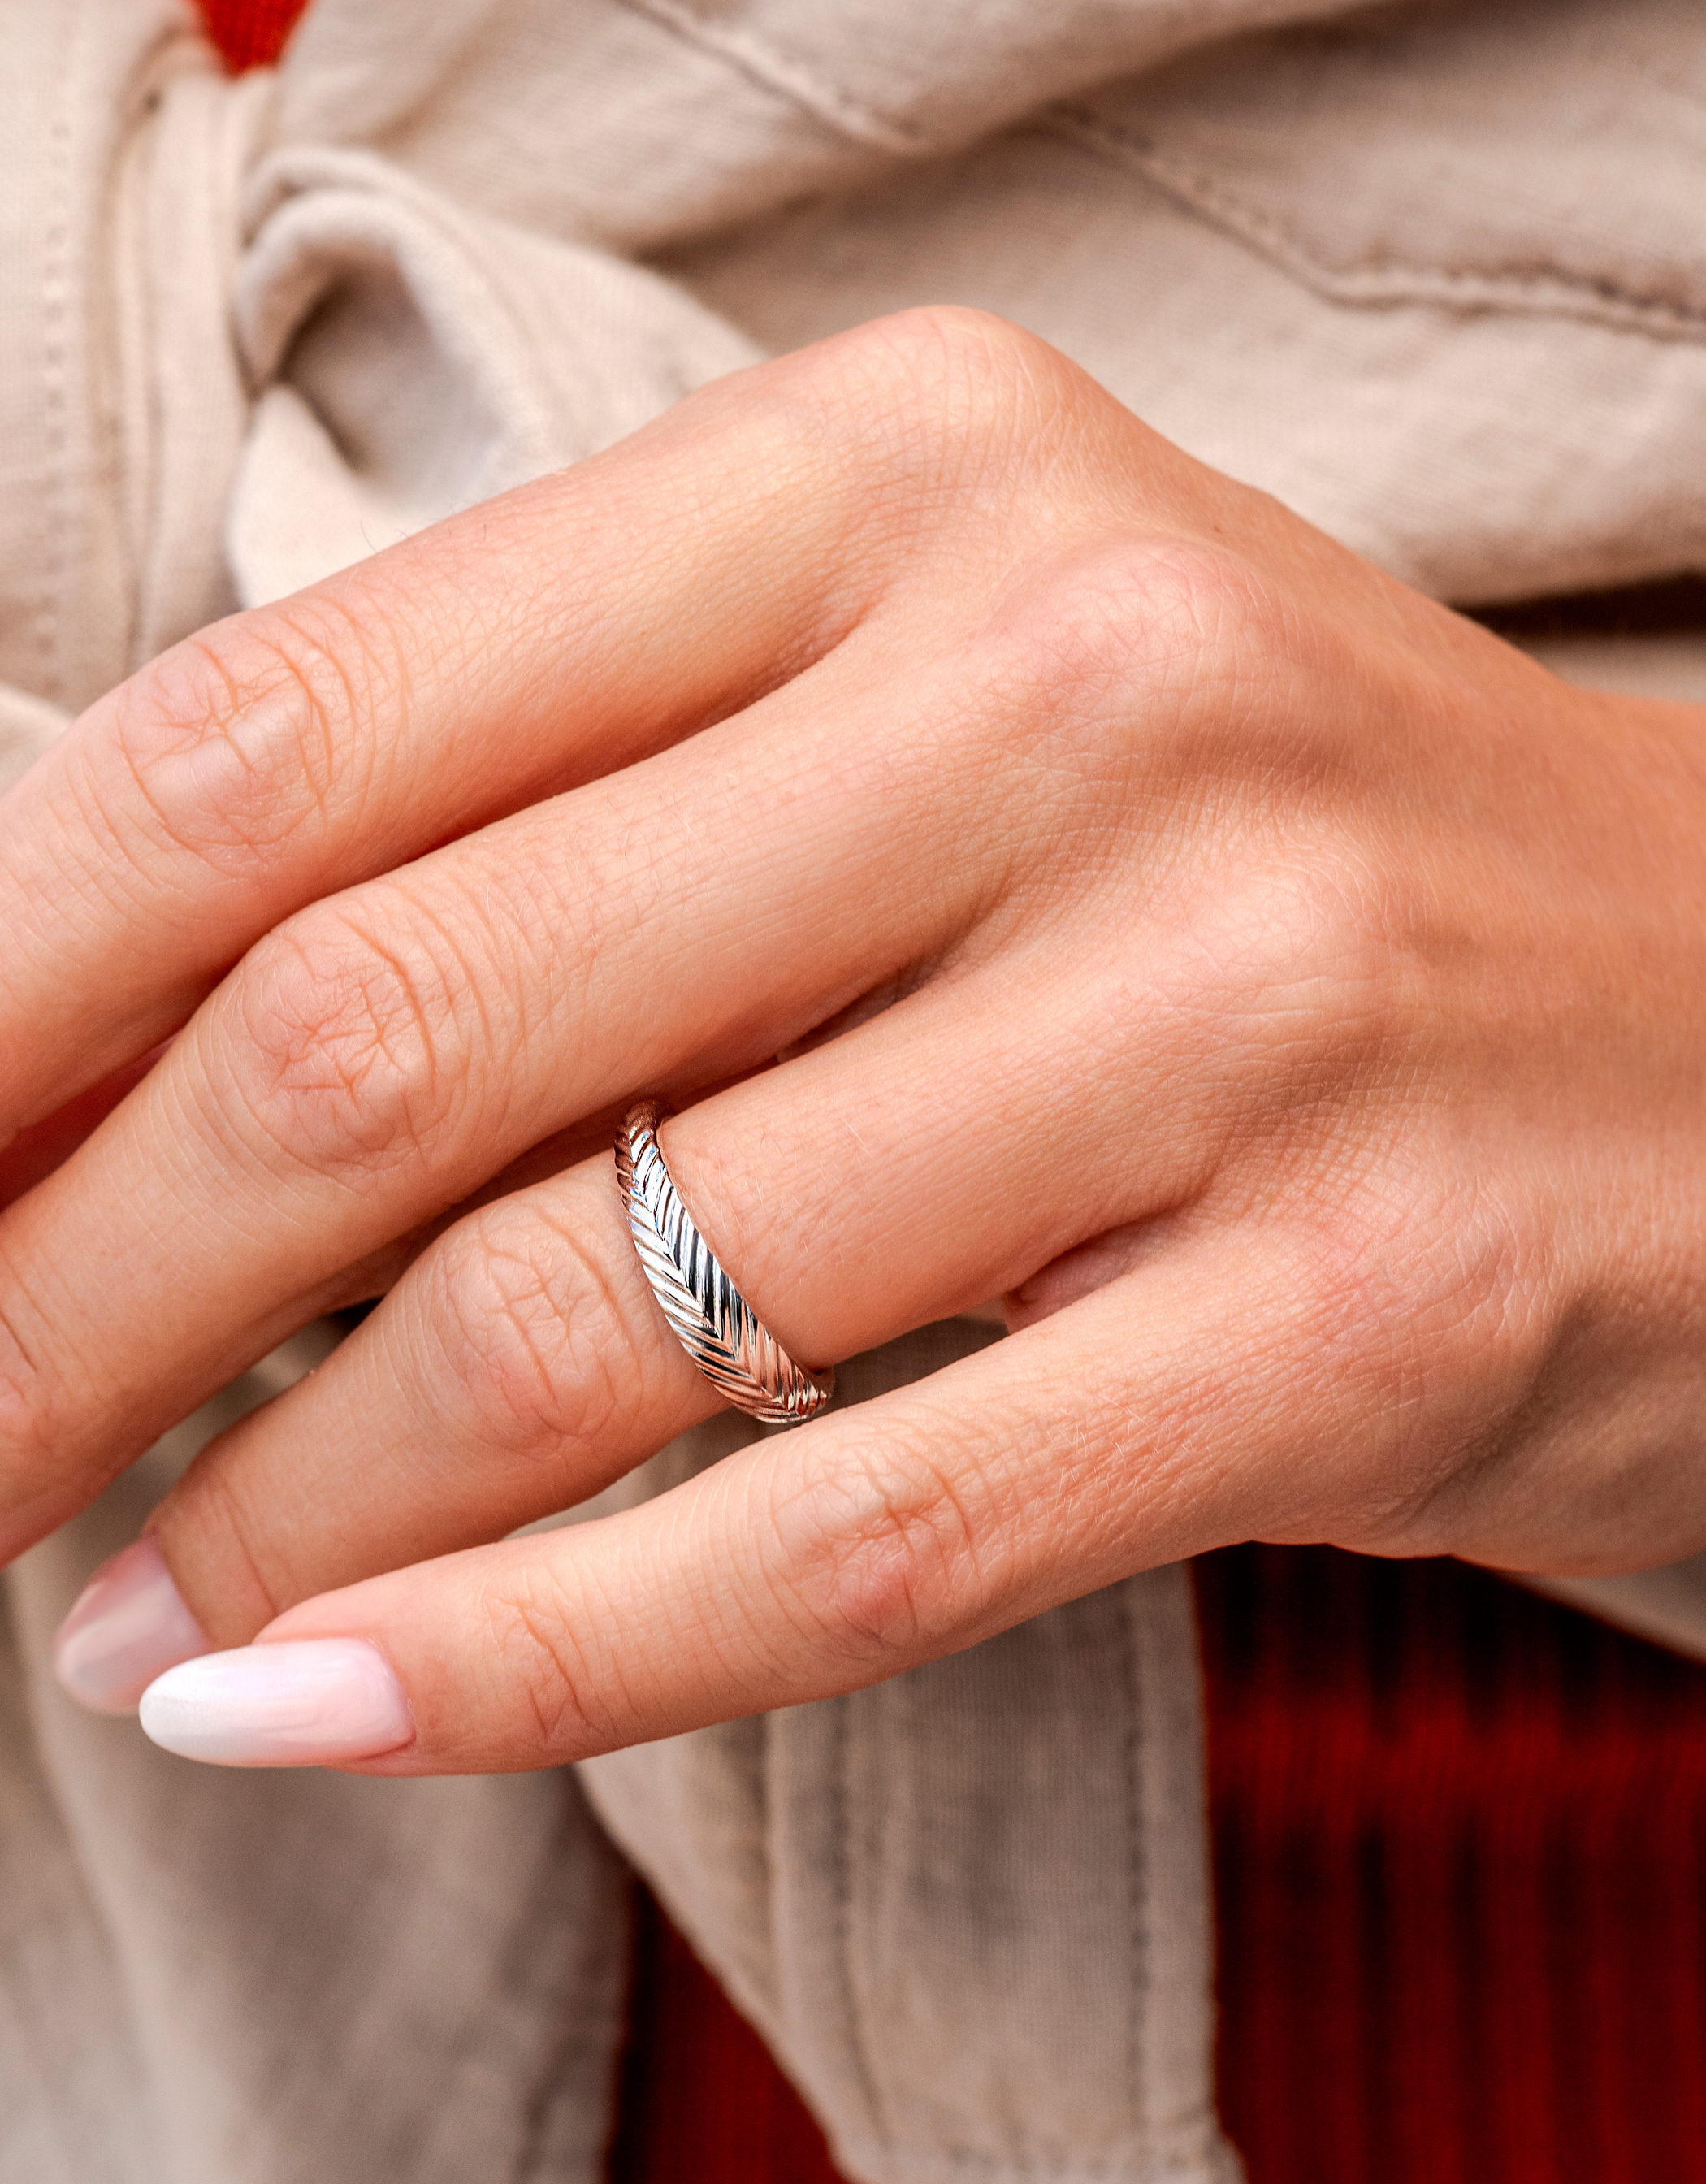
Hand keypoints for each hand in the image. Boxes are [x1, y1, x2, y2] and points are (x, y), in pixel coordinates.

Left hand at [10, 309, 1705, 1770]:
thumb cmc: (1246, 864)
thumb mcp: (925, 705)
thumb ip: (573, 813)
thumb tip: (109, 1054)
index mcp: (903, 472)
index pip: (297, 731)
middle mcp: (1070, 683)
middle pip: (390, 1024)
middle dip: (64, 1283)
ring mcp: (1237, 999)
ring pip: (585, 1309)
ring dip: (264, 1501)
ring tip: (107, 1598)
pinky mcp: (1353, 1311)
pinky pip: (835, 1538)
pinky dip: (516, 1663)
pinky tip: (300, 1711)